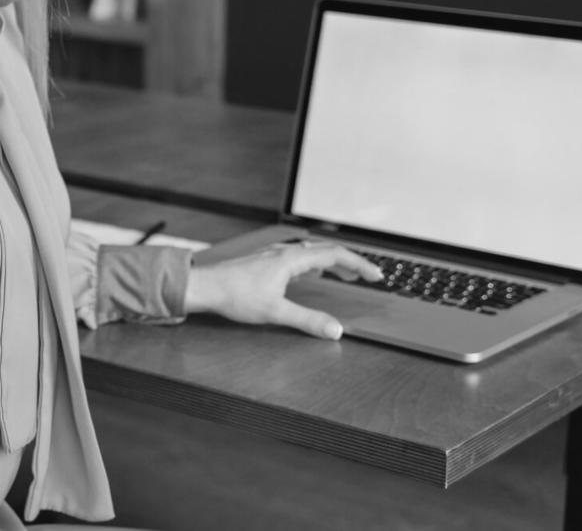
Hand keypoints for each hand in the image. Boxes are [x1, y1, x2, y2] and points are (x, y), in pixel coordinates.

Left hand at [185, 240, 382, 339]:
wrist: (205, 286)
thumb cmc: (234, 295)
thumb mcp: (275, 312)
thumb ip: (308, 321)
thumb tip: (336, 330)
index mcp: (292, 259)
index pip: (335, 255)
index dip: (359, 264)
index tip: (376, 275)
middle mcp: (285, 253)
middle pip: (326, 251)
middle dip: (350, 263)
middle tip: (368, 276)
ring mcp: (275, 256)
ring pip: (312, 253)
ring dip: (333, 263)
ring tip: (346, 276)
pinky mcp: (266, 262)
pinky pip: (299, 258)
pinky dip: (315, 265)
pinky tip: (312, 274)